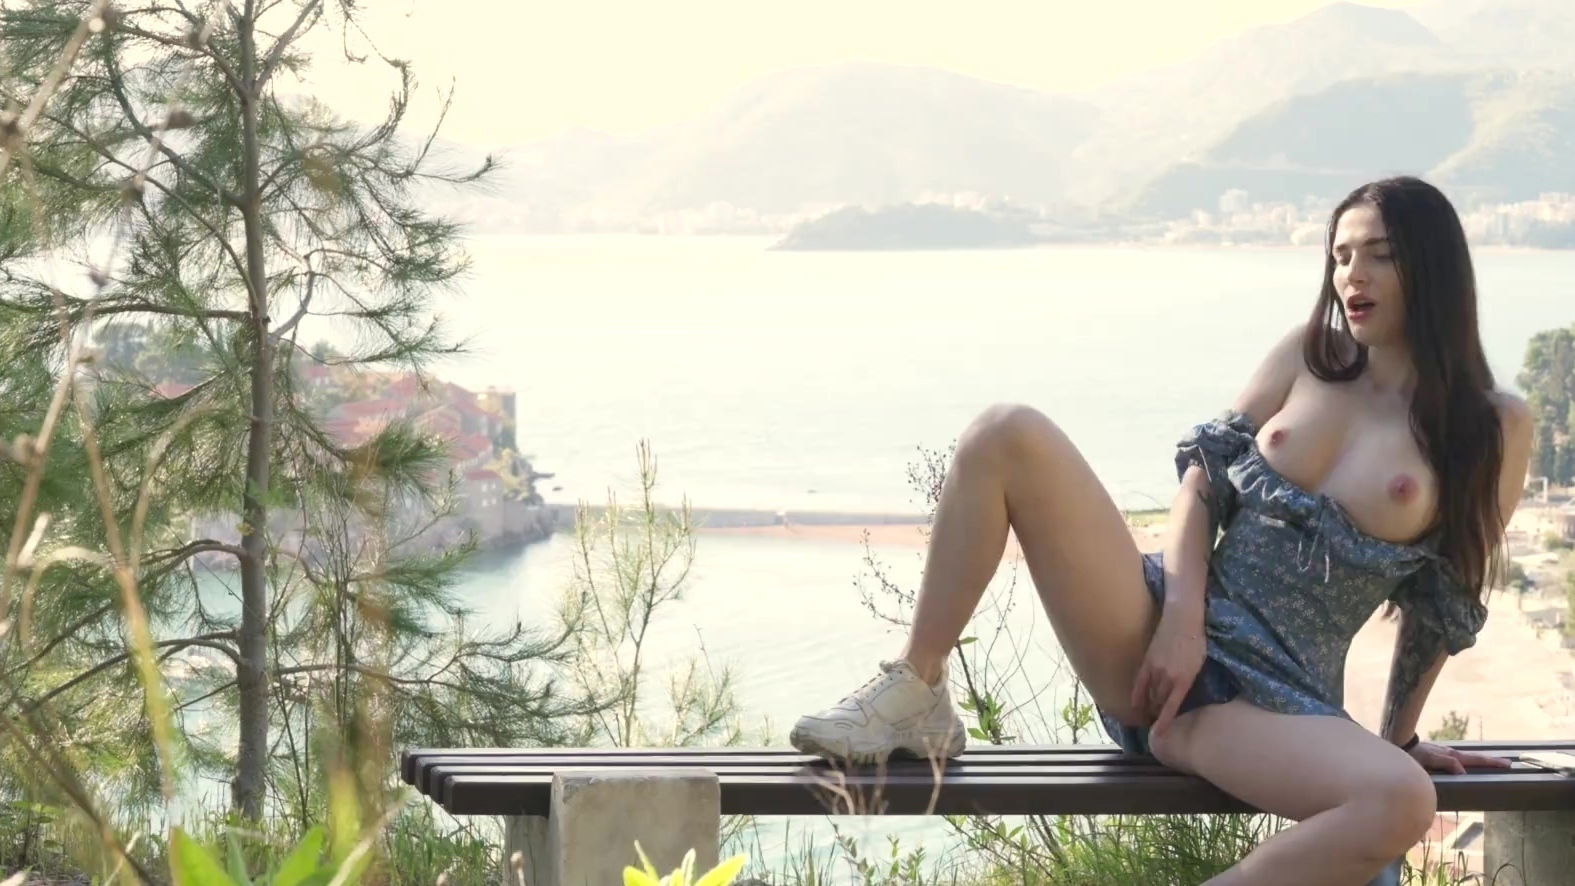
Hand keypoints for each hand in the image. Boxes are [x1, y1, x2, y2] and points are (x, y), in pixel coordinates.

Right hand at [1130, 607, 1205, 736]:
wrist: (1182, 619)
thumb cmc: (1196, 641)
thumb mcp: (1198, 665)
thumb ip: (1188, 681)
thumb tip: (1181, 694)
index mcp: (1183, 680)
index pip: (1171, 707)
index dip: (1164, 723)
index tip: (1158, 735)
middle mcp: (1167, 677)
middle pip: (1160, 701)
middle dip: (1159, 712)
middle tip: (1160, 719)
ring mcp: (1155, 669)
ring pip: (1150, 693)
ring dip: (1151, 704)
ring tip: (1151, 712)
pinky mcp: (1147, 661)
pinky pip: (1139, 682)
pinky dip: (1137, 694)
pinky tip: (1135, 703)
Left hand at [1408, 740, 1512, 773]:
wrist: (1397, 744)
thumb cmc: (1412, 755)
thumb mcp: (1429, 760)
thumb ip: (1446, 763)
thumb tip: (1464, 771)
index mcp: (1450, 755)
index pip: (1475, 759)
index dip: (1490, 762)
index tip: (1506, 764)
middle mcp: (1450, 752)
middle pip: (1474, 757)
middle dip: (1491, 760)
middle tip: (1508, 763)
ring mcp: (1444, 752)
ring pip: (1467, 756)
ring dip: (1481, 759)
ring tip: (1495, 762)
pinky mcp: (1438, 754)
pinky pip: (1458, 757)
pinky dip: (1468, 759)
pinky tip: (1469, 763)